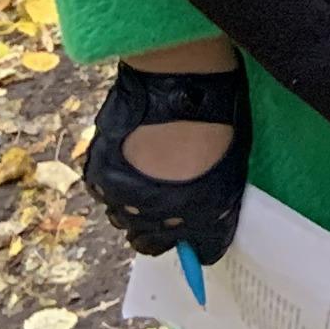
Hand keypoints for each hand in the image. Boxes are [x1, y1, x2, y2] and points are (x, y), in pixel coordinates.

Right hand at [79, 40, 251, 263]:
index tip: (196, 238)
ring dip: (135, 208)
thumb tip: (205, 226)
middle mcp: (157, 216)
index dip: (198, 242)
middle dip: (160, 230)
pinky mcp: (100, 175)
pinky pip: (106, 193)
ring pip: (124, 219)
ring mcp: (124, 197)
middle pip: (150, 242)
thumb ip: (214, 202)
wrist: (181, 81)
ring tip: (147, 182)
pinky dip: (116, 184)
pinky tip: (130, 164)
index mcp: (198, 215)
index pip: (201, 247)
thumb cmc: (217, 116)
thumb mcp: (229, 165)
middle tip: (167, 209)